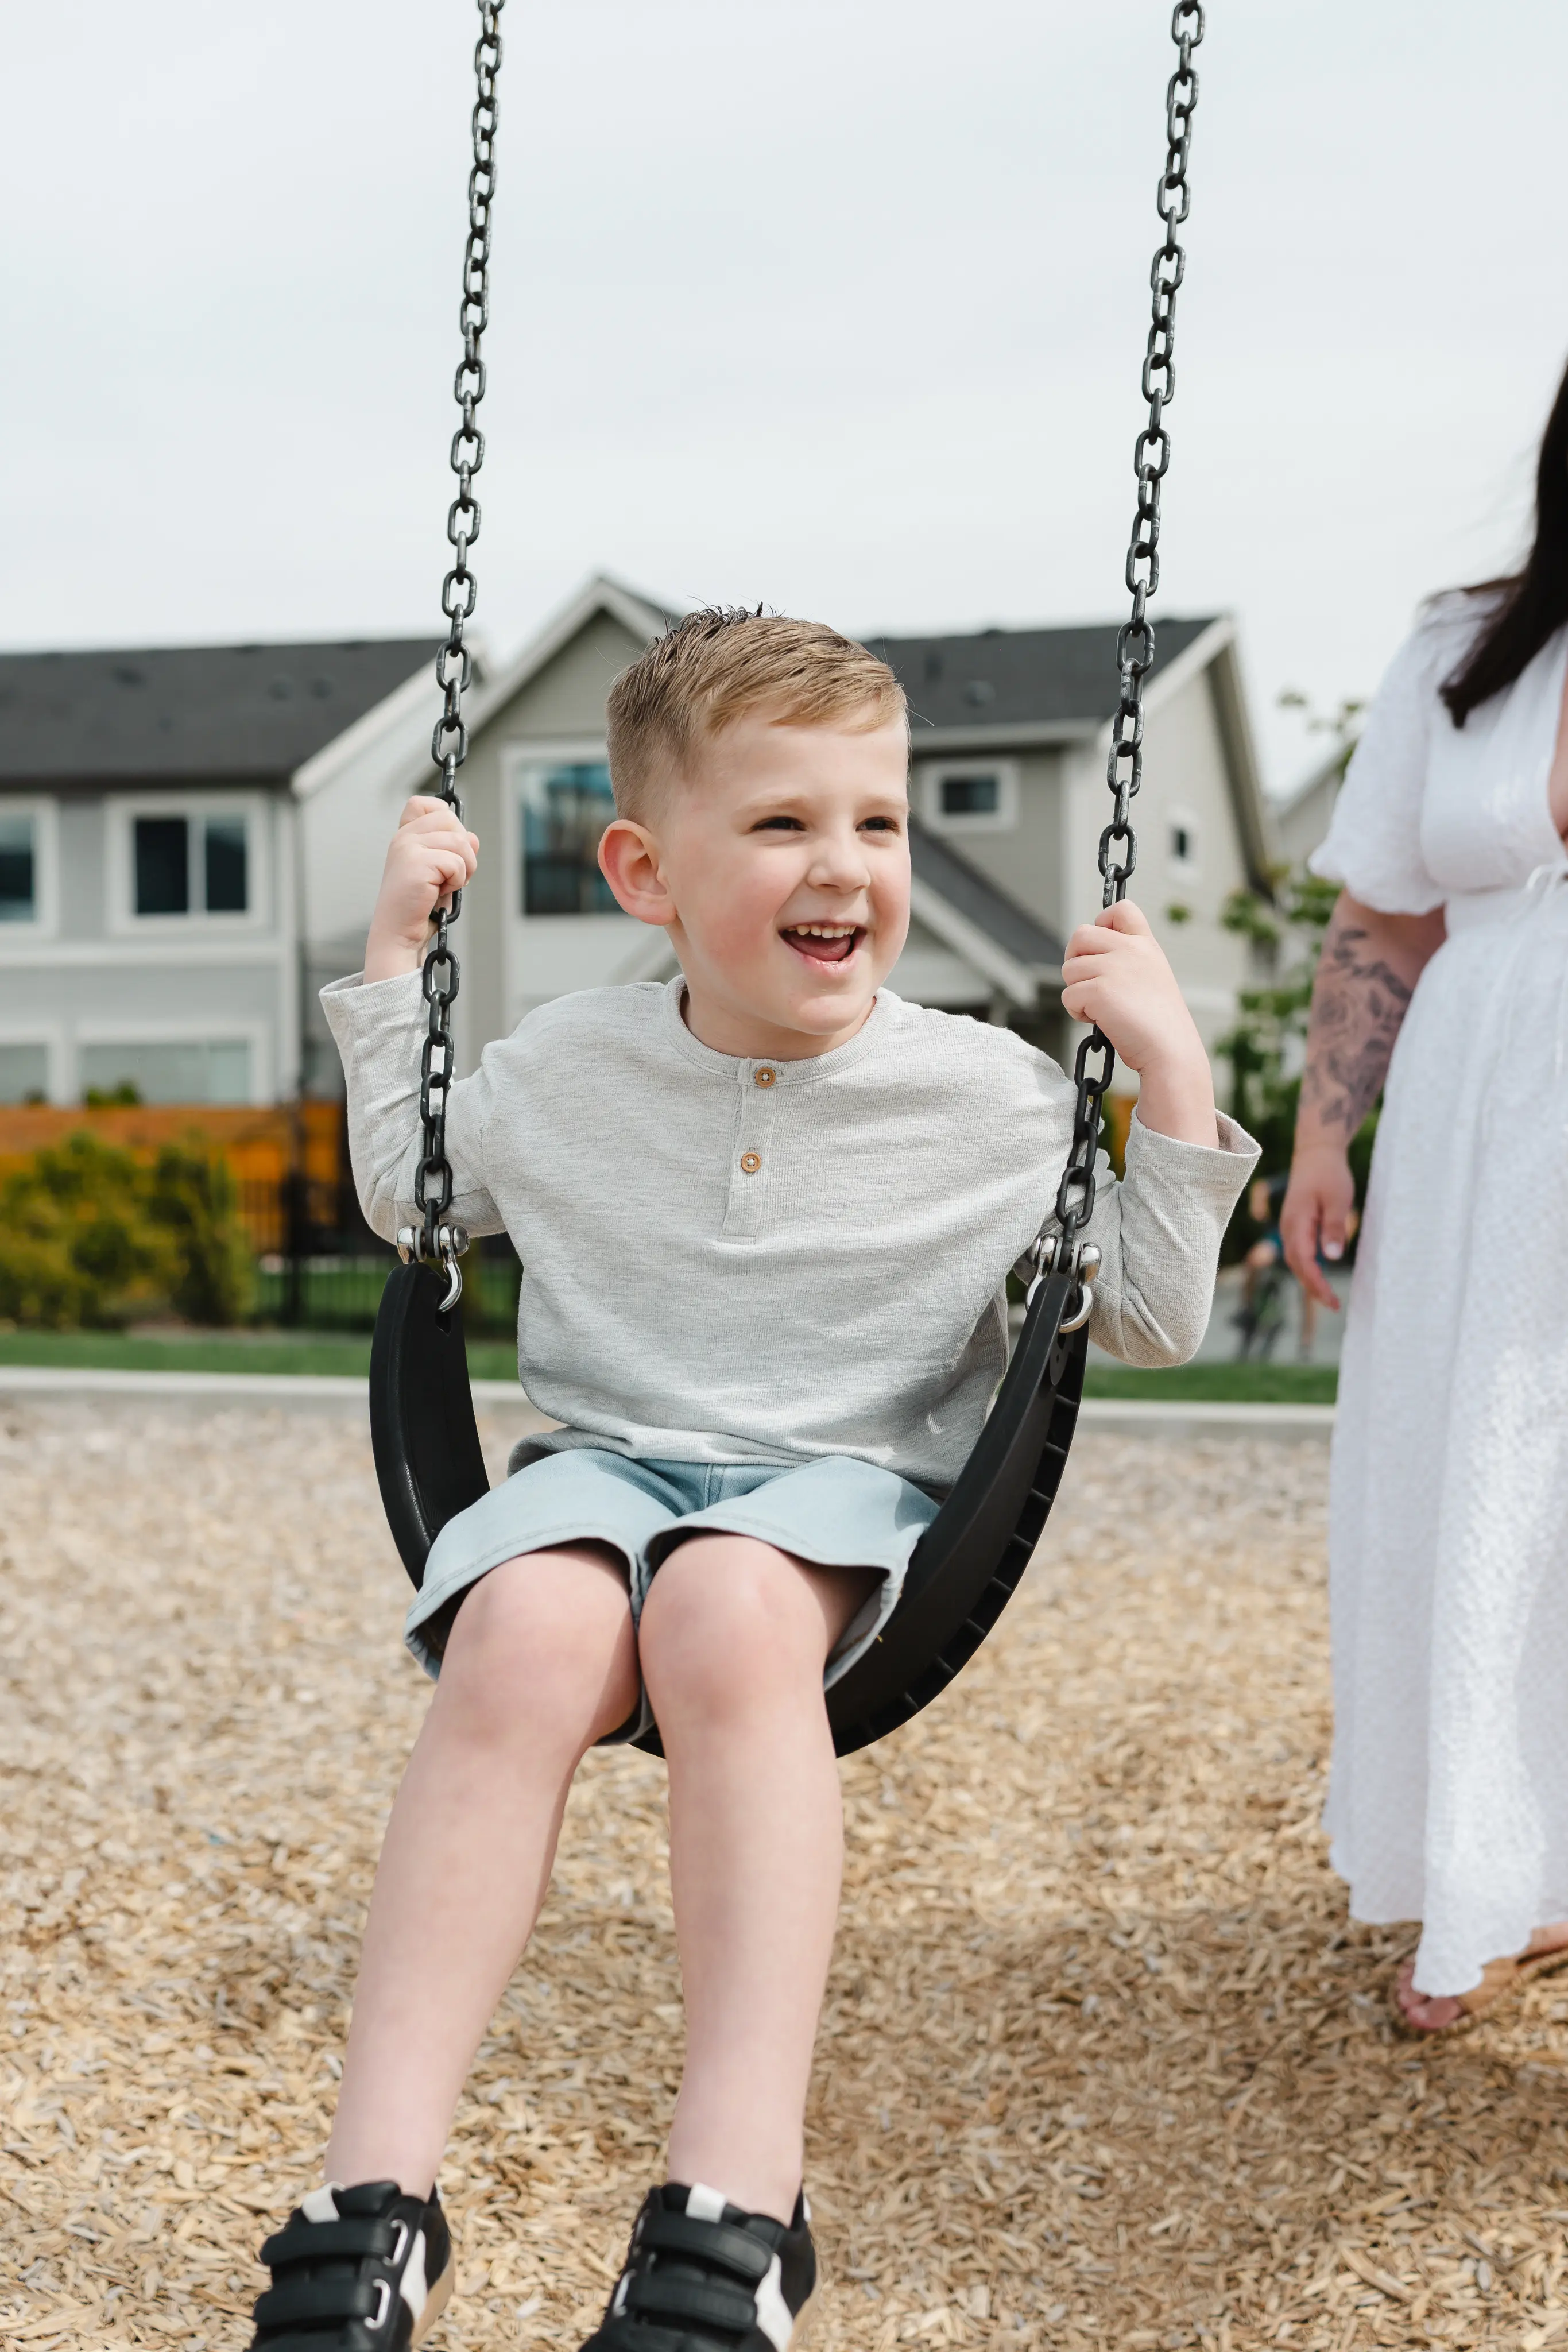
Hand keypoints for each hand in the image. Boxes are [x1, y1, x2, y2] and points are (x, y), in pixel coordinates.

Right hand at [364, 796, 479, 981]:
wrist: (399, 935)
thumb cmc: (420, 907)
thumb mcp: (442, 873)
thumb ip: (455, 851)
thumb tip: (473, 838)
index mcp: (406, 836)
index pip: (428, 804)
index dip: (447, 821)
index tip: (446, 848)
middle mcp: (403, 837)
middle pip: (451, 820)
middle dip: (462, 849)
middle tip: (450, 875)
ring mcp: (408, 848)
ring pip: (460, 841)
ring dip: (463, 869)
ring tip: (445, 886)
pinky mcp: (415, 863)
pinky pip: (457, 863)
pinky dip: (457, 881)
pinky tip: (439, 893)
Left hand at [1060, 900, 1215, 1145]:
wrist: (1171, 1051)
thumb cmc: (1161, 1024)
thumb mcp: (1152, 978)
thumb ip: (1127, 961)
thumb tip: (1089, 956)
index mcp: (1146, 945)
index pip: (1120, 909)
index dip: (1102, 922)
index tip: (1102, 948)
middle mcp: (1130, 950)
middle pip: (1080, 935)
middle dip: (1076, 960)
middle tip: (1090, 985)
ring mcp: (1114, 968)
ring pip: (1069, 969)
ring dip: (1078, 992)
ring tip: (1103, 1009)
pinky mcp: (1099, 991)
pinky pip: (1068, 996)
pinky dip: (1078, 1012)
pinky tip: (1100, 1021)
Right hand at [1280, 1144, 1353, 1309]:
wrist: (1316, 1153)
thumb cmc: (1329, 1173)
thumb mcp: (1337, 1198)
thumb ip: (1333, 1227)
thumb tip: (1331, 1258)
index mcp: (1297, 1223)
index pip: (1304, 1262)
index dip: (1317, 1285)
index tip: (1333, 1301)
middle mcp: (1288, 1227)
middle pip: (1296, 1266)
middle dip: (1312, 1287)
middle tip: (1333, 1304)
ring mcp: (1290, 1226)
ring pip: (1296, 1260)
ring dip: (1309, 1279)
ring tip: (1327, 1296)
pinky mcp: (1295, 1224)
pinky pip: (1298, 1251)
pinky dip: (1308, 1266)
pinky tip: (1320, 1273)